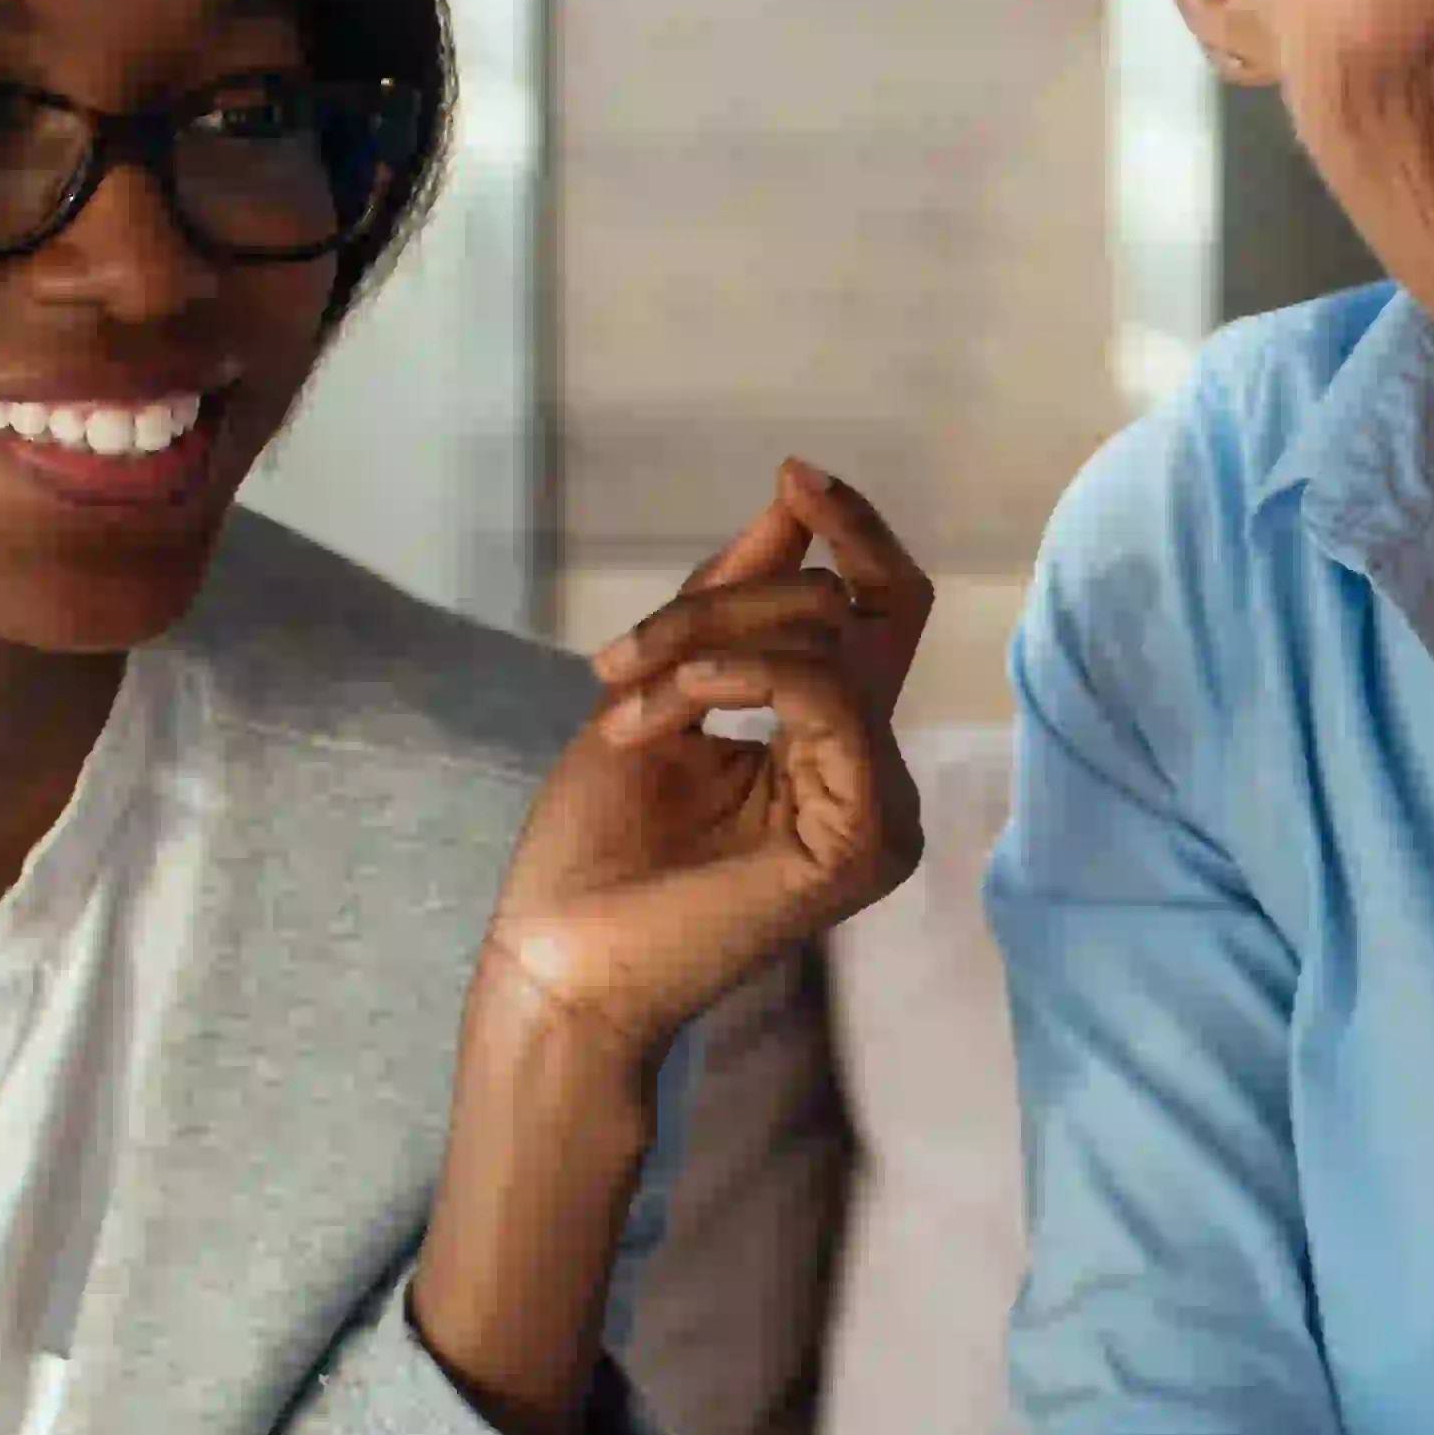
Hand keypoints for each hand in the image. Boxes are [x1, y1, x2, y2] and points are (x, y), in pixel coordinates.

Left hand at [480, 460, 937, 1072]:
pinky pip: (829, 700)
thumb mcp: (661, 684)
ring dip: (706, 639)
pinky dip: (743, 675)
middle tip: (623, 655)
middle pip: (847, 609)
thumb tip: (795, 497)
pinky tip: (673, 702)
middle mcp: (872, 775)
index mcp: (833, 745)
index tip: (794, 474)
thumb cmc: (594, 846)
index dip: (853, 531)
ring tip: (621, 693)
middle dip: (726, 599)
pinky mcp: (865, 843)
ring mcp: (879, 812)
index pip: (879, 611)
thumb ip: (735, 600)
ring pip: (830, 643)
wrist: (554, 960)